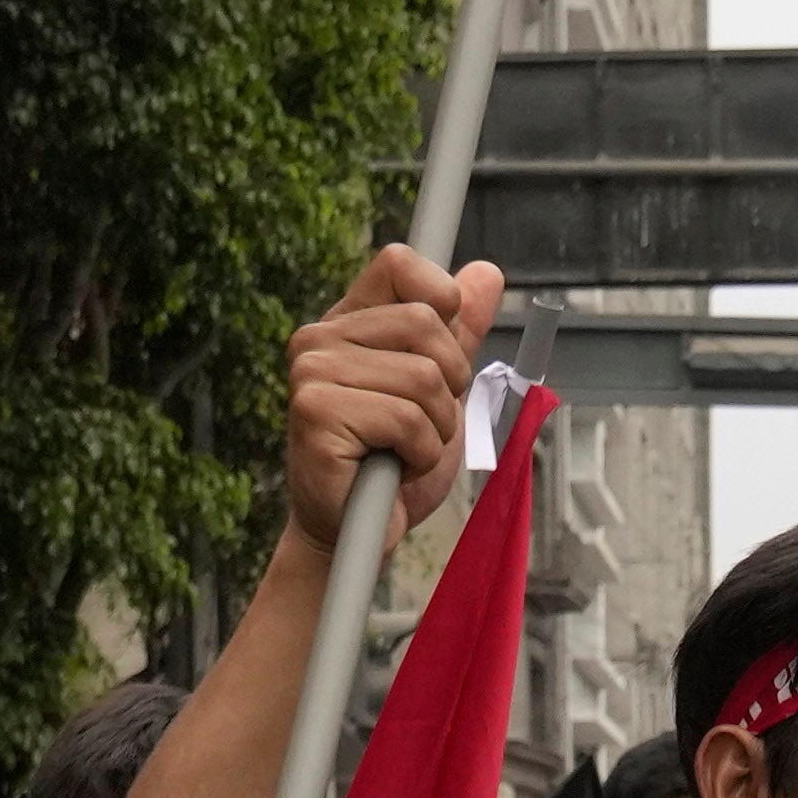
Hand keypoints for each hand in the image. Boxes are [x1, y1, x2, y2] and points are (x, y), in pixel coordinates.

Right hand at [274, 249, 502, 556]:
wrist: (361, 533)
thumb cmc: (394, 463)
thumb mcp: (441, 390)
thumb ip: (460, 332)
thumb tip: (486, 271)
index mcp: (348, 322)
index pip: (399, 264)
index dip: (442, 301)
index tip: (443, 355)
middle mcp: (319, 338)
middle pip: (426, 323)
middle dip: (449, 385)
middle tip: (422, 423)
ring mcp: (311, 373)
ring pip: (423, 377)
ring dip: (435, 428)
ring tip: (405, 451)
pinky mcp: (316, 413)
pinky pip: (406, 418)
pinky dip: (419, 453)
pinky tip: (392, 470)